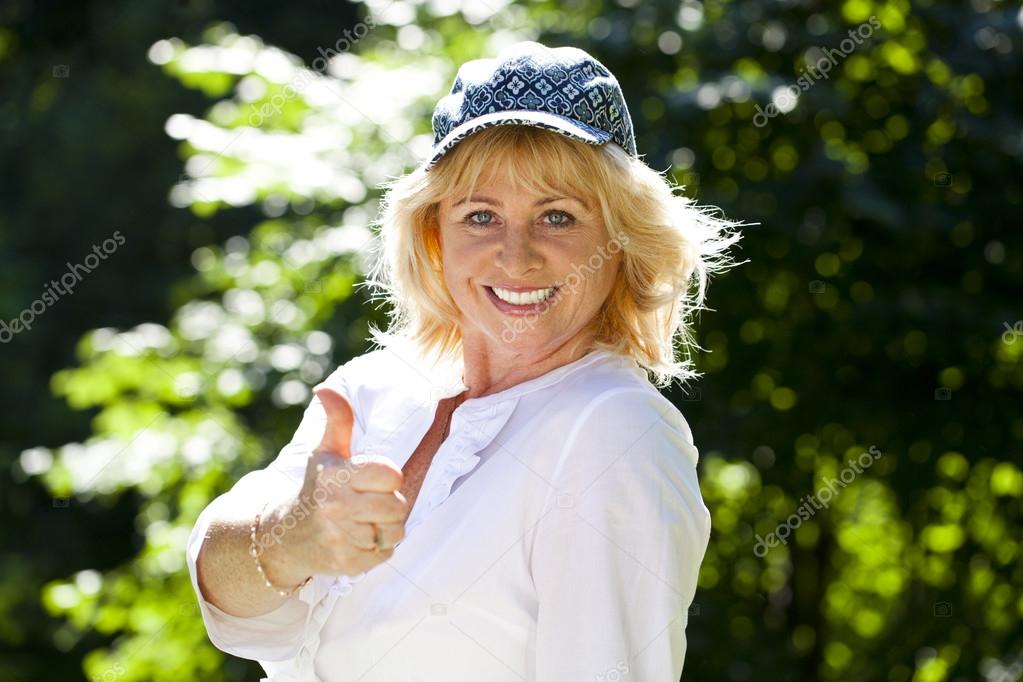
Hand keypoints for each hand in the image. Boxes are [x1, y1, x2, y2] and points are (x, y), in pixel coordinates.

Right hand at [261, 386, 409, 580]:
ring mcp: (340, 538)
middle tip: (373, 503)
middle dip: (391, 504)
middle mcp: (336, 507)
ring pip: (394, 532)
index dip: (389, 477)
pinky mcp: (345, 564)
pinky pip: (385, 555)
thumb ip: (337, 419)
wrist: (285, 537)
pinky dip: (378, 549)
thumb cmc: (315, 488)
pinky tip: (360, 539)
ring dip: (387, 528)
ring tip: (368, 521)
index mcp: (336, 476)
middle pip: (397, 506)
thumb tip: (325, 389)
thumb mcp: (325, 452)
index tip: (374, 479)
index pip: (391, 475)